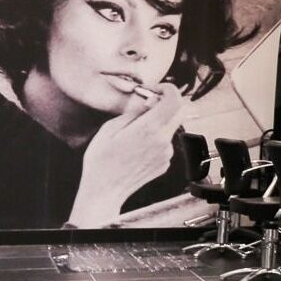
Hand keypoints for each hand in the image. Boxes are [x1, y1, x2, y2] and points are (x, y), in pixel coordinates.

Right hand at [66, 83, 184, 226]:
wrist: (104, 191)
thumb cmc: (101, 160)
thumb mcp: (110, 128)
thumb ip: (134, 112)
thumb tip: (149, 102)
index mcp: (149, 129)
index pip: (174, 100)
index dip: (167, 89)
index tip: (154, 89)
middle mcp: (163, 141)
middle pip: (179, 111)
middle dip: (166, 102)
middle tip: (147, 104)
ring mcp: (166, 153)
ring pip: (170, 127)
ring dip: (159, 122)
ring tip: (134, 131)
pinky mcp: (166, 163)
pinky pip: (165, 143)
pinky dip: (156, 137)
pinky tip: (136, 147)